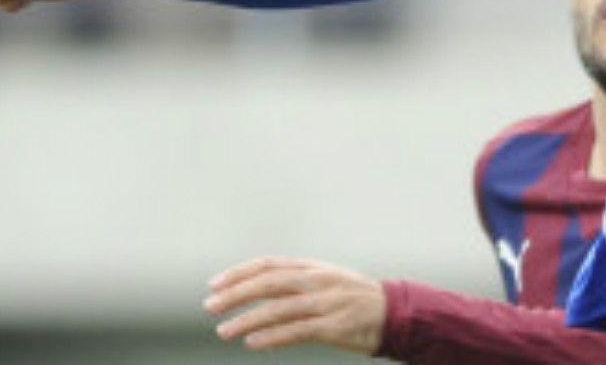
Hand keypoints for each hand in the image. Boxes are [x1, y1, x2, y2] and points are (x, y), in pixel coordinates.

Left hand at [205, 256, 387, 354]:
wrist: (395, 313)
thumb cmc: (354, 299)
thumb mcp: (325, 281)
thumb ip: (294, 283)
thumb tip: (254, 289)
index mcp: (313, 267)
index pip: (269, 264)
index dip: (239, 272)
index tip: (215, 284)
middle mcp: (319, 280)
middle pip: (270, 282)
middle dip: (237, 293)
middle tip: (211, 306)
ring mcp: (328, 302)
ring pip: (280, 308)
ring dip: (248, 319)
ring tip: (225, 331)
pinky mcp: (335, 326)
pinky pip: (298, 330)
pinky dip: (273, 336)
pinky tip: (253, 342)